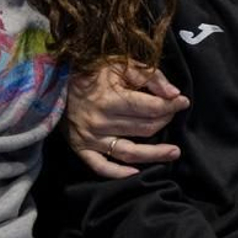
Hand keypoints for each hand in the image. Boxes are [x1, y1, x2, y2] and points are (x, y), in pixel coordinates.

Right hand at [65, 63, 187, 177]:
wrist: (55, 81)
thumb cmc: (92, 71)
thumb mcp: (121, 64)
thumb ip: (150, 76)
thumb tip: (174, 94)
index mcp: (111, 99)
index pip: (150, 108)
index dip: (171, 105)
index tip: (183, 101)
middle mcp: (101, 122)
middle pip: (144, 129)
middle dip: (164, 121)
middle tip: (172, 115)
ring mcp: (91, 138)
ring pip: (129, 152)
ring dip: (154, 154)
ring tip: (174, 153)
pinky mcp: (81, 148)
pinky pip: (102, 167)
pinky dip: (118, 173)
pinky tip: (137, 173)